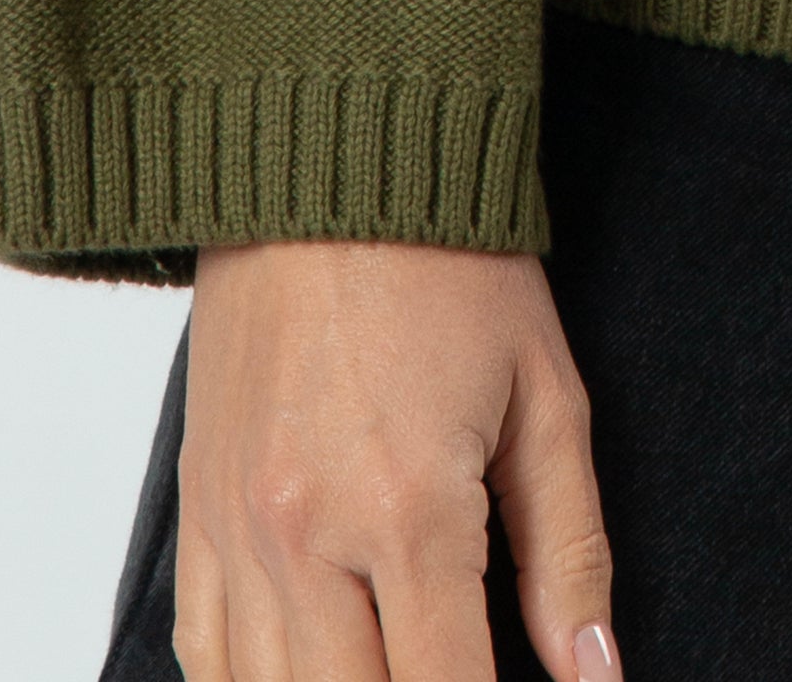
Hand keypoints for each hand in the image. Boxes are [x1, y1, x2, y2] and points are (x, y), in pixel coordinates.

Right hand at [175, 237, 618, 681]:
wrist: (329, 161)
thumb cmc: (451, 265)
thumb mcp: (548, 397)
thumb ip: (571, 553)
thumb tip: (596, 678)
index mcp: (409, 510)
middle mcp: (306, 537)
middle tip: (451, 676)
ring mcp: (236, 532)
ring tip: (388, 677)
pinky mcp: (196, 512)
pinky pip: (201, 656)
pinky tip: (303, 679)